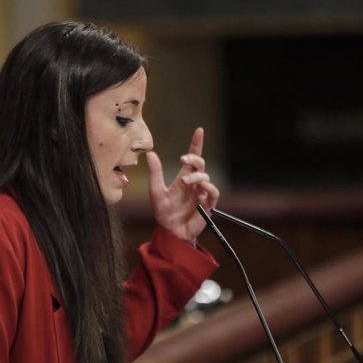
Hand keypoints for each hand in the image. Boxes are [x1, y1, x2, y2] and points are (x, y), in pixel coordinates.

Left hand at [146, 127, 219, 241]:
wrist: (170, 232)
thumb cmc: (163, 213)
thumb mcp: (156, 191)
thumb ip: (155, 173)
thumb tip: (150, 153)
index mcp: (183, 178)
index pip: (193, 158)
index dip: (196, 144)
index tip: (199, 131)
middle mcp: (194, 184)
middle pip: (201, 164)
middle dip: (194, 158)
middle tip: (183, 160)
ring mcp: (201, 194)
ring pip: (206, 177)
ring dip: (197, 176)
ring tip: (185, 182)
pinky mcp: (207, 205)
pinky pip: (213, 193)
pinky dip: (208, 189)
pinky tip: (200, 190)